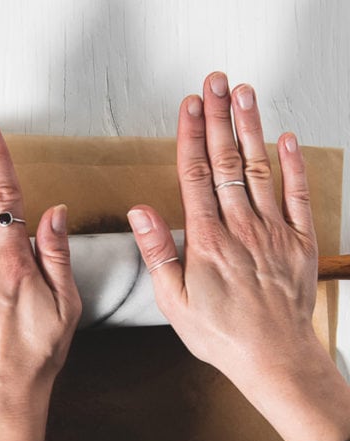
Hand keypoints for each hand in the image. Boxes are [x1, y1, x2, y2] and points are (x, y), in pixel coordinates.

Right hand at [128, 73, 349, 440]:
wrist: (274, 358)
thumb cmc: (220, 334)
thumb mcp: (173, 301)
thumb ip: (158, 251)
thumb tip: (141, 211)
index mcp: (206, 241)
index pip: (196, 176)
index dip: (191, 136)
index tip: (188, 105)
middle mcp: (241, 228)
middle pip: (227, 161)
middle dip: (218, 117)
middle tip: (214, 82)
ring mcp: (273, 232)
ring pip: (260, 169)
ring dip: (251, 128)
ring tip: (244, 93)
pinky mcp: (299, 241)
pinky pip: (296, 195)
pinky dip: (292, 164)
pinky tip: (284, 137)